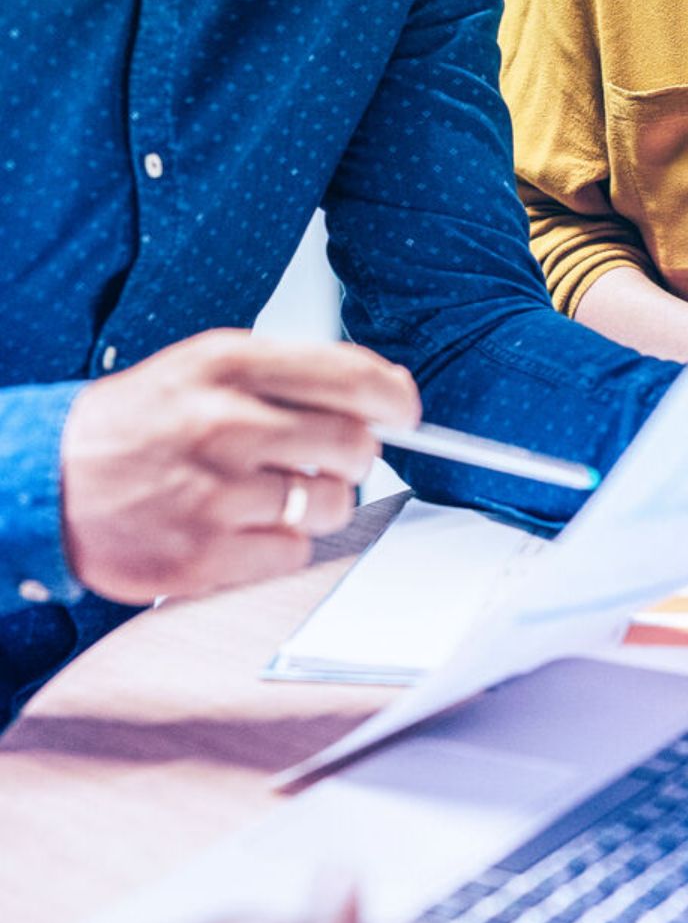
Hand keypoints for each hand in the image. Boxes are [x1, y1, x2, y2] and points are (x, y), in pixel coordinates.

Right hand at [61, 331, 419, 601]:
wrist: (49, 482)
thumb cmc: (139, 423)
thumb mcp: (205, 367)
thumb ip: (290, 372)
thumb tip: (382, 390)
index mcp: (227, 366)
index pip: (350, 376)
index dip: (394, 398)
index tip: (404, 411)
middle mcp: (224, 424)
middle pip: (354, 446)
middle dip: (356, 455)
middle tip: (330, 458)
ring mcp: (215, 494)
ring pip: (331, 504)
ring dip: (319, 502)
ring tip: (272, 492)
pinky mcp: (205, 556)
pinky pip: (294, 553)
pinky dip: (281, 543)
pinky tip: (243, 525)